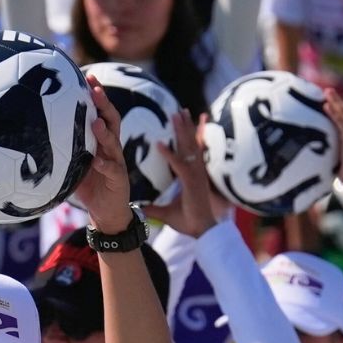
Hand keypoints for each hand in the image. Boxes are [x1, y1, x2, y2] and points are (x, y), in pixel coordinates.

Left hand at [74, 82, 134, 232]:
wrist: (107, 212)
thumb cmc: (90, 184)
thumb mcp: (76, 162)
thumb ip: (65, 147)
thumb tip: (36, 132)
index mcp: (102, 140)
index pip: (101, 112)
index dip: (97, 95)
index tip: (88, 76)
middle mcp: (112, 147)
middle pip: (112, 120)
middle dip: (104, 104)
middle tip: (95, 89)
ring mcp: (117, 162)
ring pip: (114, 143)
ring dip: (105, 132)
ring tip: (96, 122)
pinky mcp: (119, 180)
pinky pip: (113, 170)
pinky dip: (105, 165)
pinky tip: (98, 161)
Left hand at [142, 110, 219, 235]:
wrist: (201, 232)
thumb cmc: (188, 221)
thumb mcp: (166, 212)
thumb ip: (154, 207)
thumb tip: (141, 207)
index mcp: (191, 175)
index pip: (189, 151)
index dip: (187, 136)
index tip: (184, 122)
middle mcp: (195, 172)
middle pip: (189, 144)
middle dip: (185, 126)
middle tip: (180, 110)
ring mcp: (194, 175)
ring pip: (187, 148)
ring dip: (181, 131)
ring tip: (177, 114)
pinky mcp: (190, 183)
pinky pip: (178, 165)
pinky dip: (168, 154)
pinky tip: (158, 144)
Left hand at [325, 89, 342, 190]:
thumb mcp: (339, 163)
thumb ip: (333, 157)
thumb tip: (321, 159)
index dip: (340, 110)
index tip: (332, 101)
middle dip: (338, 101)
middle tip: (329, 91)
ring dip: (336, 103)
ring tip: (327, 93)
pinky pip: (342, 125)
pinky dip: (335, 114)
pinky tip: (327, 107)